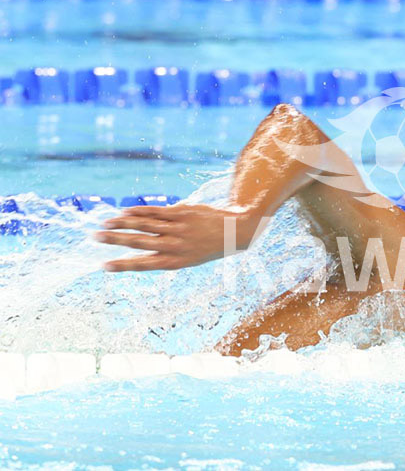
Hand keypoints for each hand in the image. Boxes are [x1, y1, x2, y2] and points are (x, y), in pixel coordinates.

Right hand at [96, 204, 245, 271]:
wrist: (236, 232)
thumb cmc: (209, 246)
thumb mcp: (189, 257)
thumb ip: (166, 251)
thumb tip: (140, 245)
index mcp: (176, 262)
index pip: (144, 265)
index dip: (123, 266)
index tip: (104, 266)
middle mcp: (176, 246)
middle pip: (139, 242)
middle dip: (115, 240)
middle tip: (95, 238)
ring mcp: (179, 229)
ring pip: (145, 225)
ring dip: (122, 224)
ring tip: (105, 223)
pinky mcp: (183, 213)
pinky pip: (157, 212)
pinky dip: (139, 211)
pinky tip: (125, 211)